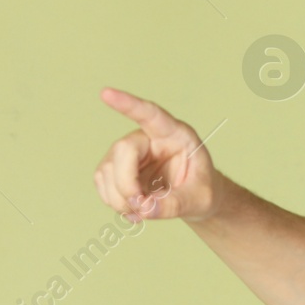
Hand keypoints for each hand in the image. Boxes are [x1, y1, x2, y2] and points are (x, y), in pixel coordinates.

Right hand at [93, 87, 217, 222]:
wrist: (195, 199)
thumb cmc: (202, 191)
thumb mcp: (200, 199)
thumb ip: (176, 204)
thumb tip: (145, 209)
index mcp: (175, 135)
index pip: (150, 114)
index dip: (129, 104)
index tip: (107, 93)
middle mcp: (148, 138)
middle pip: (123, 150)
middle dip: (127, 184)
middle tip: (141, 207)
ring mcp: (129, 153)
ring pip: (107, 169)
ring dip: (119, 198)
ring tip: (142, 211)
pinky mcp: (116, 169)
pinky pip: (102, 183)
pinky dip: (114, 202)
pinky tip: (134, 210)